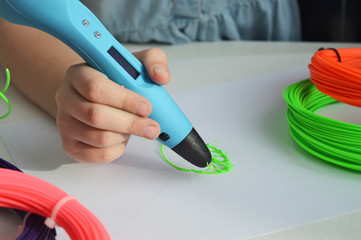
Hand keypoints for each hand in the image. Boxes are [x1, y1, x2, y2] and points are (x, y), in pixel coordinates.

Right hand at [55, 48, 169, 162]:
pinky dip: (118, 149)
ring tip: (134, 127)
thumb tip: (160, 77)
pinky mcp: (70, 145)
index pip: (95, 88)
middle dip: (130, 124)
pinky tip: (123, 138)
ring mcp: (64, 123)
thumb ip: (153, 61)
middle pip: (95, 116)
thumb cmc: (118, 81)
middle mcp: (65, 97)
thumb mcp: (136, 64)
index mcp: (79, 74)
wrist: (98, 98)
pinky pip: (98, 155)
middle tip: (152, 127)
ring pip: (99, 138)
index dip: (124, 100)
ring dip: (125, 135)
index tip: (146, 106)